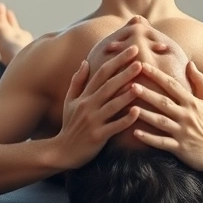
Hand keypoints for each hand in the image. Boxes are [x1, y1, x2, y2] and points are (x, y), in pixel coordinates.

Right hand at [57, 45, 142, 167]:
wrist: (61, 152)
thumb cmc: (69, 125)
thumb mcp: (70, 101)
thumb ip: (78, 81)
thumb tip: (85, 61)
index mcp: (85, 96)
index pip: (102, 73)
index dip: (117, 60)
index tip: (132, 50)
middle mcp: (89, 106)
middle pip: (108, 86)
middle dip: (125, 73)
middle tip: (140, 61)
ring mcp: (93, 121)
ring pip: (112, 105)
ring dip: (126, 95)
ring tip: (140, 85)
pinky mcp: (98, 137)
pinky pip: (113, 127)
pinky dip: (125, 120)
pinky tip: (137, 113)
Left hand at [131, 61, 202, 171]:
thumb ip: (200, 81)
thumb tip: (190, 63)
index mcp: (192, 103)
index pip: (172, 85)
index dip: (157, 75)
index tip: (142, 65)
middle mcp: (186, 116)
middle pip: (164, 102)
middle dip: (147, 93)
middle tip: (131, 85)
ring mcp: (183, 132)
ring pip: (161, 122)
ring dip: (145, 114)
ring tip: (129, 107)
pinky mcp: (180, 148)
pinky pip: (162, 142)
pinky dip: (149, 138)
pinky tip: (135, 133)